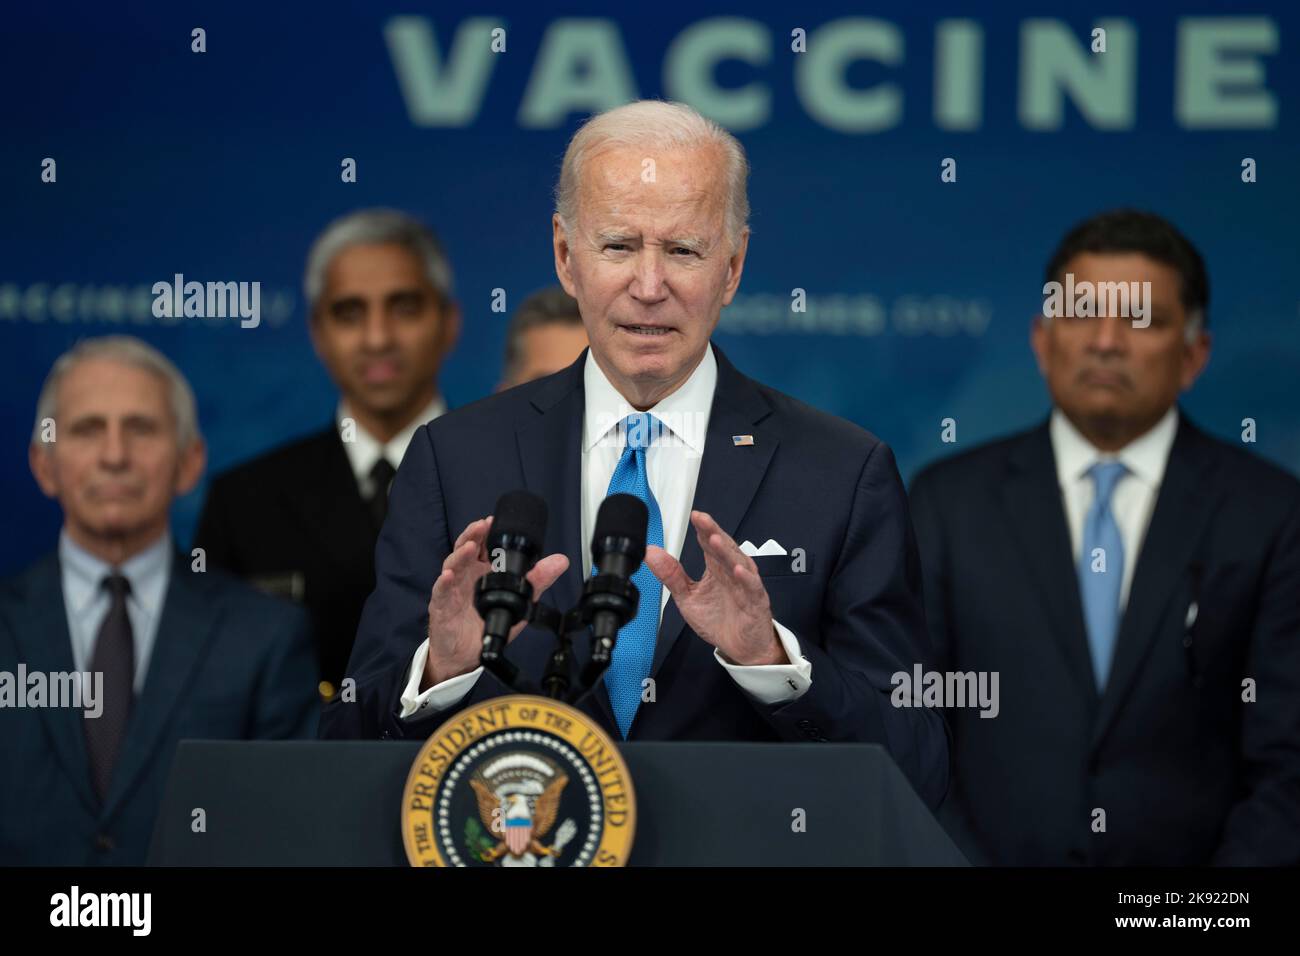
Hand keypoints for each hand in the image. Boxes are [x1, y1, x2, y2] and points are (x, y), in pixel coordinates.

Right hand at [422, 515, 568, 688]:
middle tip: (482, 525)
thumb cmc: (487, 623)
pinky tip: (447, 576)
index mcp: (482, 570)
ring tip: (470, 546)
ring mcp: (452, 588)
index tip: (493, 520)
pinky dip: (443, 583)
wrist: (466, 654)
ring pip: (452, 565)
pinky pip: (441, 592)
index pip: (482, 545)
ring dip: (460, 554)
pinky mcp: (442, 606)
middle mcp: (466, 575)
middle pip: (465, 548)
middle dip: (473, 535)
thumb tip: (560, 561)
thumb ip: (537, 581)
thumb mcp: (519, 601)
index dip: (485, 531)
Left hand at [643, 510, 785, 665]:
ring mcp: (745, 586)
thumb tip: (651, 552)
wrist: (741, 648)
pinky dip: (746, 578)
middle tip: (702, 519)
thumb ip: (671, 575)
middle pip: (723, 548)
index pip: (709, 544)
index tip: (694, 515)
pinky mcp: (756, 602)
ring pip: (738, 563)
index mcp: (716, 568)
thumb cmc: (718, 620)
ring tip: (715, 539)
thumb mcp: (687, 597)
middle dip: (713, 532)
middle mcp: (732, 572)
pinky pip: (752, 588)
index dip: (702, 529)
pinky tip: (737, 570)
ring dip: (727, 551)